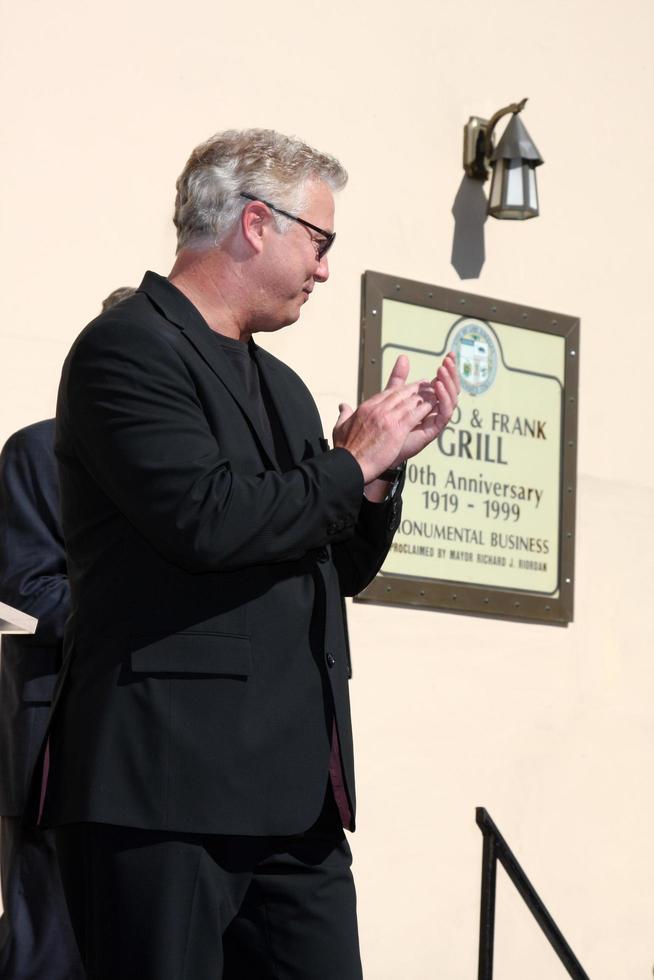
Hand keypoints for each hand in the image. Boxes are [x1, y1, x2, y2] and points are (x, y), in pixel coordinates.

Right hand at [332, 357, 437, 483]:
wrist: (350, 464)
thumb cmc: (345, 450)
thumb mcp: (340, 427)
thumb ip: (344, 414)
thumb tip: (343, 406)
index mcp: (366, 407)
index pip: (388, 393)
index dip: (402, 388)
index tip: (410, 387)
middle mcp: (378, 409)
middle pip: (401, 393)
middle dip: (415, 389)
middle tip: (427, 386)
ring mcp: (388, 418)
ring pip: (410, 401)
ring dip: (424, 397)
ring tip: (434, 394)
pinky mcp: (397, 429)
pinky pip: (415, 414)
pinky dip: (425, 409)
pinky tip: (434, 406)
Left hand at [383, 351, 459, 467]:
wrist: (376, 449)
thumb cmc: (383, 425)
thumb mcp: (392, 395)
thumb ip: (398, 378)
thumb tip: (403, 357)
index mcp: (427, 402)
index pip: (443, 383)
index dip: (448, 369)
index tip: (449, 354)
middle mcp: (434, 411)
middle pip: (451, 390)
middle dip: (452, 373)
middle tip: (449, 360)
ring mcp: (434, 420)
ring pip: (451, 399)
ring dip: (449, 383)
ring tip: (442, 370)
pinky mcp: (433, 430)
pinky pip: (445, 413)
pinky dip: (444, 398)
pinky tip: (438, 386)